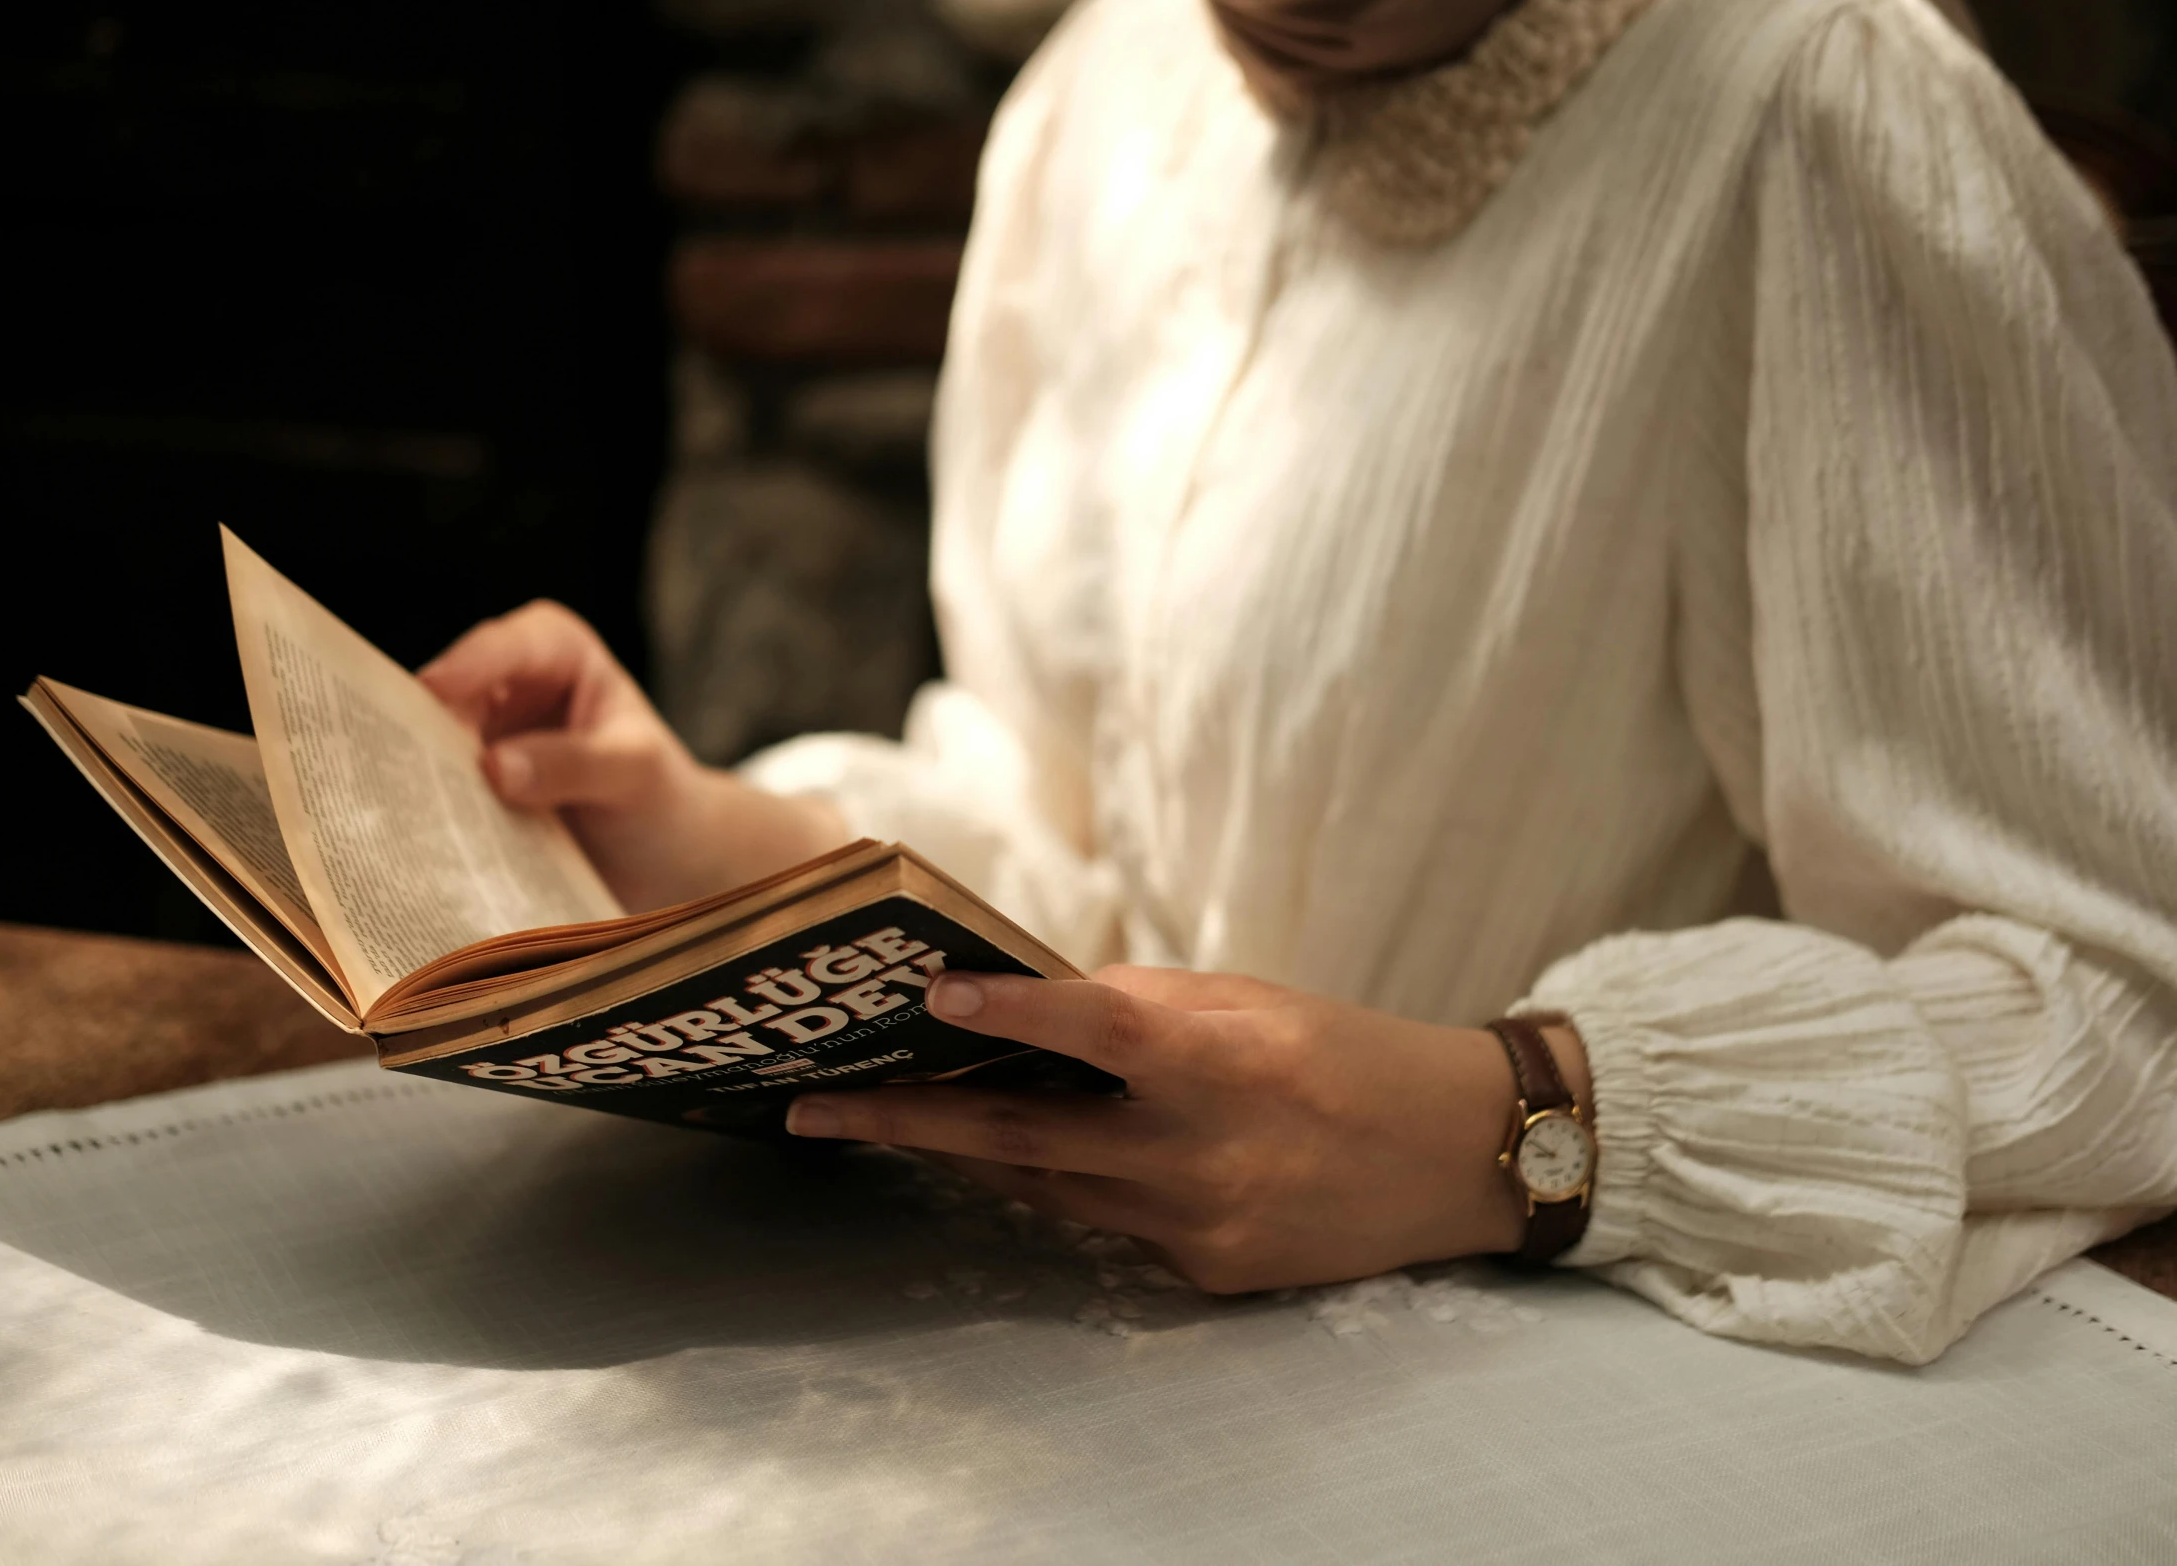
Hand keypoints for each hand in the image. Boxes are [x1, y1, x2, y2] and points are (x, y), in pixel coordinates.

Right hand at [418, 600, 847, 909]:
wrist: (669, 867)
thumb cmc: (662, 801)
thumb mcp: (635, 775)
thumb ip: (575, 764)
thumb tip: (495, 768)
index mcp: (556, 652)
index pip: (507, 645)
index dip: (469, 665)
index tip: (435, 691)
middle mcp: (509, 689)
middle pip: (451, 699)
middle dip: (424, 730)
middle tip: (392, 765)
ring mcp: (484, 745)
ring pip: (433, 753)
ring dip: (418, 783)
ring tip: (395, 815)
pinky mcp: (471, 798)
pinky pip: (436, 802)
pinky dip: (427, 820)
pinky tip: (410, 848)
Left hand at [786, 967, 1589, 1292]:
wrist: (1457, 1154)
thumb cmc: (1343, 1052)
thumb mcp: (1247, 1002)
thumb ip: (1138, 1010)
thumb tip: (1028, 1007)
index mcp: (1221, 1059)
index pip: (1097, 1030)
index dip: (1009, 1017)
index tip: (927, 998)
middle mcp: (1203, 1151)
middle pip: (1028, 1139)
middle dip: (911, 1123)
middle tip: (815, 1109)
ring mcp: (1199, 1224)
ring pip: (1049, 1188)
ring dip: (968, 1156)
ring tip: (886, 1122)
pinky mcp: (1206, 1274)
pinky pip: (1106, 1226)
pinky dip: (1065, 1188)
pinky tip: (1027, 1162)